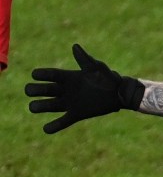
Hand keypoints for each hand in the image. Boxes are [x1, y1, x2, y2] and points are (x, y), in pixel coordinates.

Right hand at [25, 44, 144, 133]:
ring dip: (40, 106)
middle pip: (45, 90)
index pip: (51, 75)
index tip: (34, 75)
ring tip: (33, 108)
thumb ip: (85, 60)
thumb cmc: (108, 78)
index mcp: (68, 77)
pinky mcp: (76, 114)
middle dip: (35, 90)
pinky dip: (54, 126)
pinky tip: (46, 129)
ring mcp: (69, 102)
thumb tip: (75, 47)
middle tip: (29, 91)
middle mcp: (65, 90)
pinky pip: (63, 121)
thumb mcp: (96, 68)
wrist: (119, 94)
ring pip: (49, 105)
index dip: (41, 74)